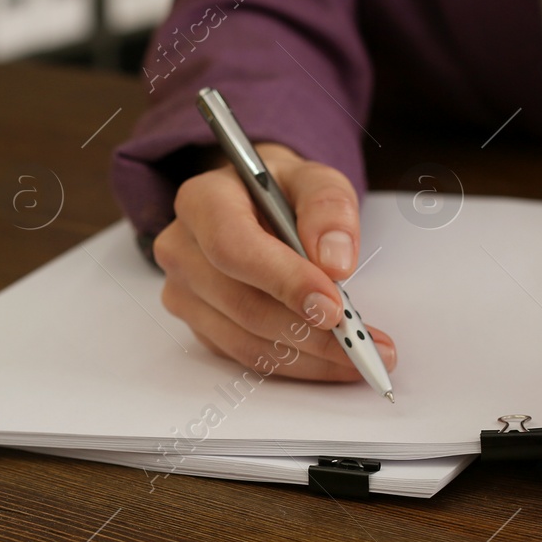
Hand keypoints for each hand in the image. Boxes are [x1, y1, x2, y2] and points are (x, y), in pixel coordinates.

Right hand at [153, 142, 396, 380]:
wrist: (254, 205)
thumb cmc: (280, 192)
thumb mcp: (314, 178)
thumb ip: (328, 206)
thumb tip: (335, 261)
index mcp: (202, 201)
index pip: (234, 247)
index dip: (284, 281)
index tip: (332, 307)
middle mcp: (182, 249)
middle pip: (242, 304)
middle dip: (308, 331)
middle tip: (359, 341)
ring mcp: (185, 292)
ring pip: (246, 340)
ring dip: (308, 356)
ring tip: (357, 355)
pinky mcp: (198, 325)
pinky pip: (247, 356)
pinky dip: (295, 363)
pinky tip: (331, 359)